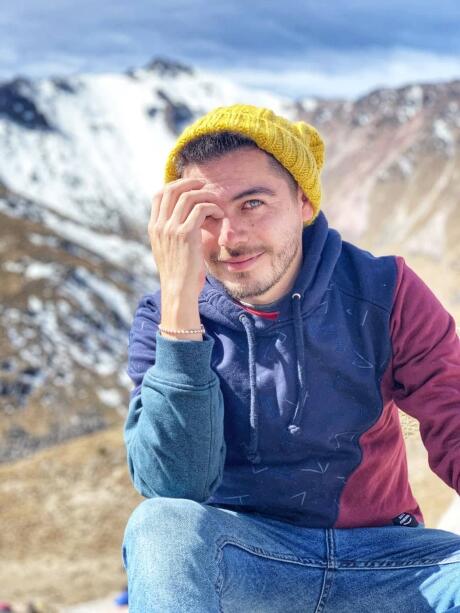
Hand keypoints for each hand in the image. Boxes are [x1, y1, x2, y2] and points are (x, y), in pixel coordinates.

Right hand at [148, 178, 223, 300]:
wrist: (178, 290)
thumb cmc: (178, 273)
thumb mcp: (167, 250)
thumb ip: (170, 233)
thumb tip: (182, 219)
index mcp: (154, 227)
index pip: (159, 194)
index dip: (176, 185)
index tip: (191, 188)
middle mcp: (160, 225)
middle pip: (173, 189)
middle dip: (191, 183)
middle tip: (206, 187)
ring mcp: (171, 228)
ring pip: (189, 196)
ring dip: (207, 196)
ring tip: (217, 205)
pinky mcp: (186, 234)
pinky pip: (201, 209)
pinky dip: (213, 207)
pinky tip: (220, 215)